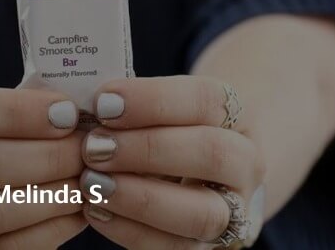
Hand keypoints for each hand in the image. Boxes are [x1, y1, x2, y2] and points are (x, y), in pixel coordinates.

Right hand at [0, 87, 90, 248]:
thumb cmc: (14, 144)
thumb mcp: (18, 117)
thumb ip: (44, 108)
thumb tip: (97, 105)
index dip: (18, 111)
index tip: (68, 112)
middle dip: (46, 156)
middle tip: (89, 150)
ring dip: (51, 195)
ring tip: (88, 181)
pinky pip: (13, 247)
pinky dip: (55, 226)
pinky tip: (81, 209)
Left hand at [79, 76, 265, 247]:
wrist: (205, 174)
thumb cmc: (172, 131)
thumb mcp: (167, 109)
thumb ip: (137, 107)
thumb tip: (87, 107)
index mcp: (240, 116)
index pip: (209, 100)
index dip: (155, 100)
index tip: (103, 101)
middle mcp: (247, 165)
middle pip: (213, 154)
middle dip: (148, 149)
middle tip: (95, 146)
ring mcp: (233, 211)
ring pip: (202, 213)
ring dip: (141, 198)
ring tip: (92, 182)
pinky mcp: (204, 245)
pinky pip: (173, 247)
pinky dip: (129, 229)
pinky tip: (94, 209)